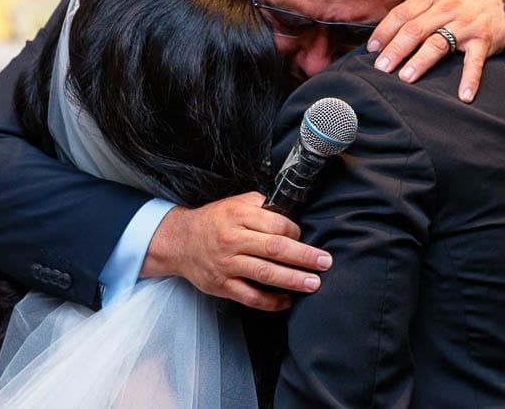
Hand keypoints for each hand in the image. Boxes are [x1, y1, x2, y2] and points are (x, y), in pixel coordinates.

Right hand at [140, 192, 331, 310]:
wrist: (179, 242)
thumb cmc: (213, 221)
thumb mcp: (233, 203)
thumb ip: (259, 205)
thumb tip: (288, 211)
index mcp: (237, 216)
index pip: (274, 225)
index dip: (294, 232)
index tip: (304, 237)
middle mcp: (232, 240)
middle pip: (274, 249)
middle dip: (303, 257)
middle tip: (325, 263)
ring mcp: (226, 265)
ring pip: (264, 274)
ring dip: (292, 280)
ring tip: (313, 284)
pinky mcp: (222, 286)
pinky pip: (250, 296)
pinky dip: (270, 301)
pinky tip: (287, 301)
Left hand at [367, 0, 504, 102]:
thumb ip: (417, 7)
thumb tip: (388, 30)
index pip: (402, 13)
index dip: (385, 32)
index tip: (371, 49)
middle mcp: (448, 7)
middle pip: (415, 29)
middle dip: (395, 50)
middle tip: (381, 67)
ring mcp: (466, 24)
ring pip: (438, 44)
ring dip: (420, 62)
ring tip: (405, 77)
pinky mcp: (483, 40)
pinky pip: (474, 62)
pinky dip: (470, 79)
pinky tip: (463, 95)